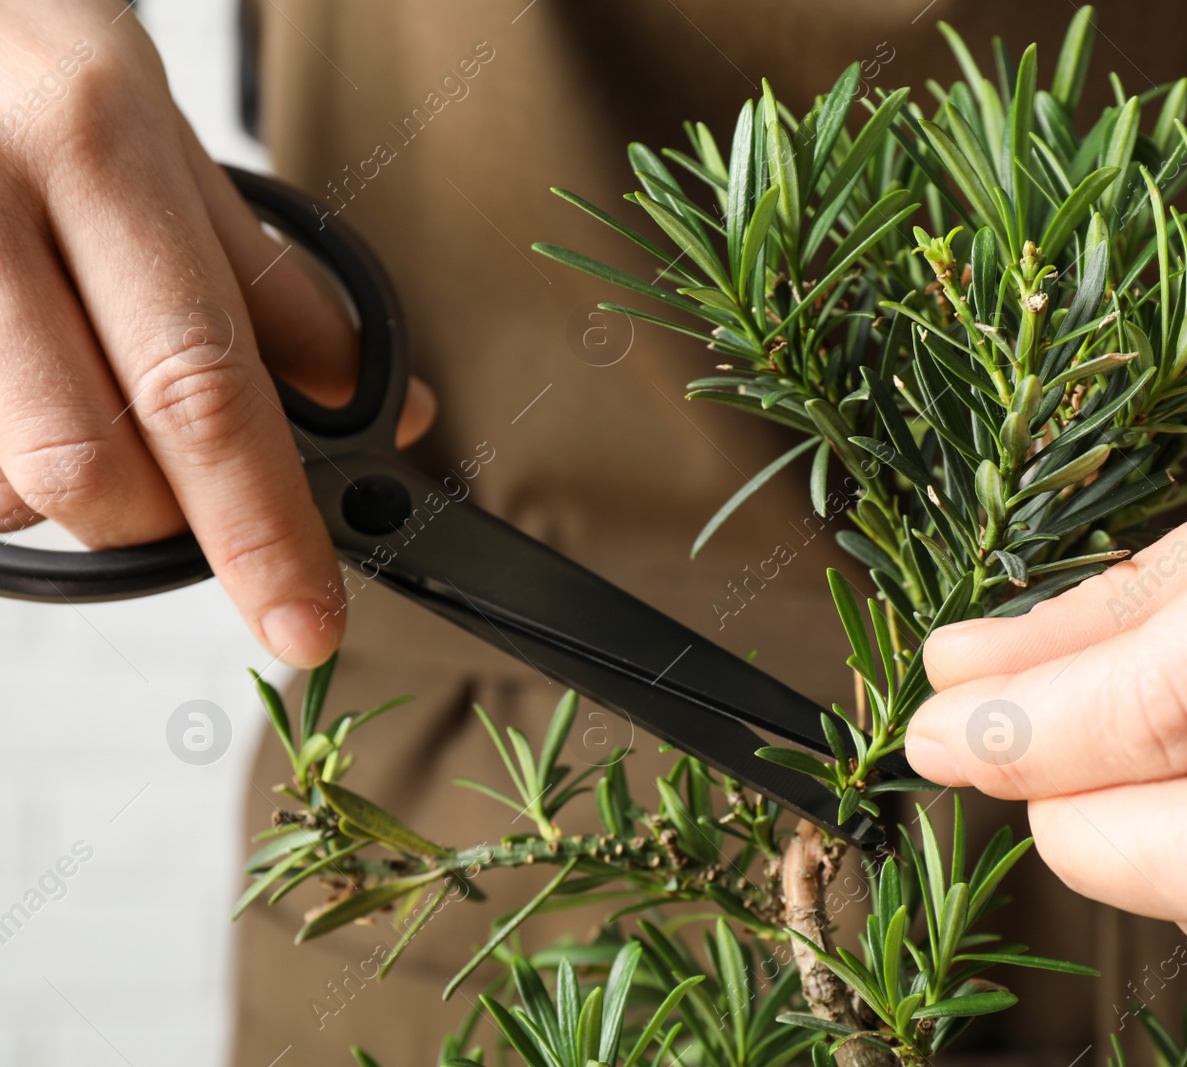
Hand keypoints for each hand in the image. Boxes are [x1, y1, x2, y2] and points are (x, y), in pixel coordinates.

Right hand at [0, 2, 432, 666]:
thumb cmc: (37, 74)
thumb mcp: (170, 149)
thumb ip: (276, 291)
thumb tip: (391, 415)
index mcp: (98, 143)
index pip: (205, 384)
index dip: (264, 528)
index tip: (308, 623)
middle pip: (91, 466)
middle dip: (158, 519)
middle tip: (182, 489)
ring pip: (0, 483)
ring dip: (60, 484)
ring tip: (69, 386)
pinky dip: (0, 462)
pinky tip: (20, 386)